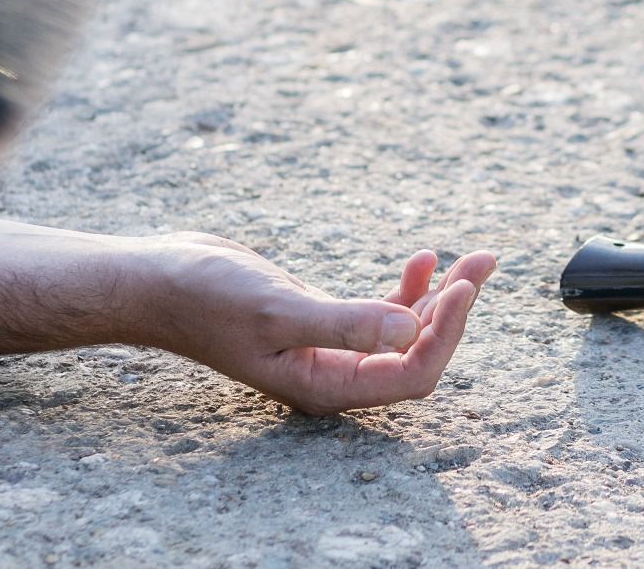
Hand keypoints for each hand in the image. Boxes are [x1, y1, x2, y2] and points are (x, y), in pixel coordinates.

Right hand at [142, 232, 496, 414]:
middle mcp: (331, 374)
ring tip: (469, 258)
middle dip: (454, 311)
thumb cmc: (206, 299)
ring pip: (402, 331)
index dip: (446, 335)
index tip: (463, 286)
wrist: (160, 282)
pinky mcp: (318, 318)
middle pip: (416, 354)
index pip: (411, 375)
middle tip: (483, 262)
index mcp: (324, 386)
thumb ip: (346, 324)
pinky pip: (377, 313)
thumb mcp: (278, 310)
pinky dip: (404, 288)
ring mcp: (326, 347)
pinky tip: (421, 260)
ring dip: (438, 296)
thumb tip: (411, 331)